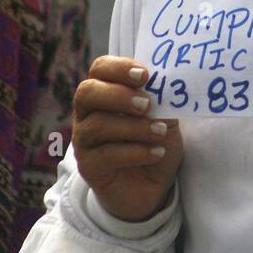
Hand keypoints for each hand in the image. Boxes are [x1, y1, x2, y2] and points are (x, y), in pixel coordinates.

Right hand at [72, 56, 182, 221]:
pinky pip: (105, 155)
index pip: (99, 68)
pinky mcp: (89, 167)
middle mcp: (87, 113)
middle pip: (87, 93)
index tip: (145, 75)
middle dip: (118, 96)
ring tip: (159, 132)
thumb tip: (168, 83)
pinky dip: (135, 152)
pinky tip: (156, 153)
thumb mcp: (164, 116)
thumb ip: (162, 100)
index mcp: (105, 92)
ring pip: (97, 125)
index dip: (118, 68)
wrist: (153, 185)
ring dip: (133, 127)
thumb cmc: (155, 142)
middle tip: (146, 104)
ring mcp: (84, 140)